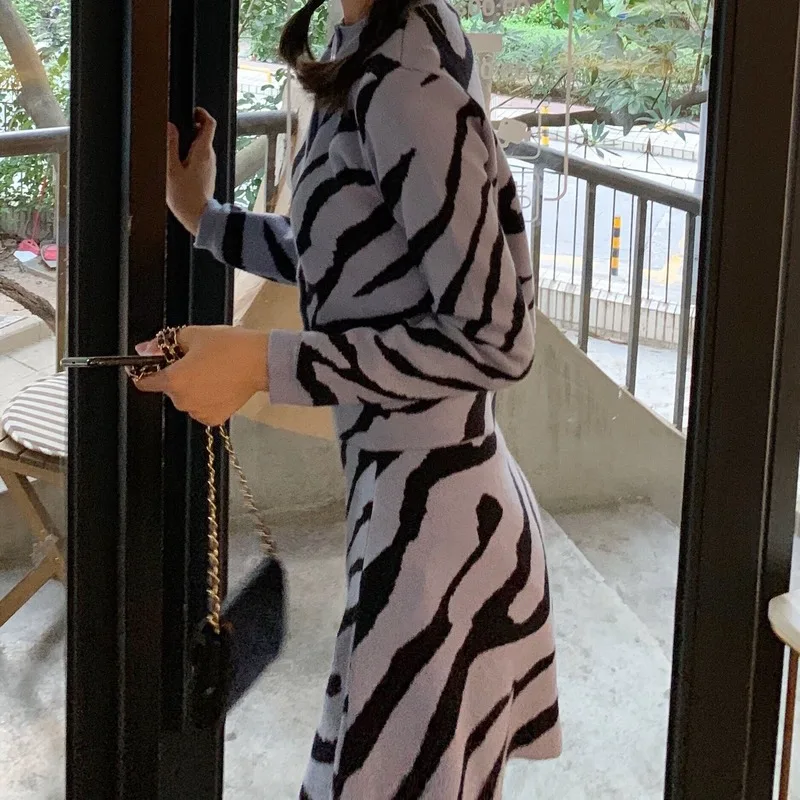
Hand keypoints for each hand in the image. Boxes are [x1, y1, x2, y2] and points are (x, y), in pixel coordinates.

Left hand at [133, 326, 268, 426]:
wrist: (262, 362)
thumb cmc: (230, 346)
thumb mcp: (193, 335)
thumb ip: (164, 343)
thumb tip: (144, 349)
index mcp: (174, 380)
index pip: (145, 382)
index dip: (146, 371)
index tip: (153, 366)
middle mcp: (183, 401)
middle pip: (169, 389)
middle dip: (177, 376)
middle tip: (196, 361)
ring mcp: (199, 412)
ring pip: (186, 399)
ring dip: (193, 388)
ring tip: (212, 373)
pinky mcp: (214, 418)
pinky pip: (201, 408)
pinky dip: (207, 399)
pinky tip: (220, 386)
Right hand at [167, 107, 216, 235]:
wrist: (198, 218)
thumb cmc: (186, 198)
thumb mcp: (172, 169)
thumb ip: (170, 146)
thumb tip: (170, 127)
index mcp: (203, 152)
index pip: (209, 124)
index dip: (201, 113)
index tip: (192, 110)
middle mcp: (210, 157)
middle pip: (204, 134)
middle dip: (191, 128)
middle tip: (176, 129)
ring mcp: (210, 166)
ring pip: (202, 147)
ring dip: (189, 142)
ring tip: (174, 147)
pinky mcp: (207, 174)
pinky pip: (200, 158)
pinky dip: (191, 154)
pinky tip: (179, 162)